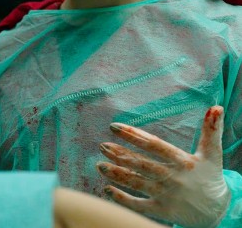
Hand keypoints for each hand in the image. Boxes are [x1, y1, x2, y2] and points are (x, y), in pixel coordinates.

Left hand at [97, 106, 229, 227]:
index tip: (114, 126)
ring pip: (137, 183)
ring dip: (117, 174)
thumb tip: (216, 107)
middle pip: (142, 164)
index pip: (154, 145)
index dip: (133, 135)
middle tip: (102, 146)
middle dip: (120, 154)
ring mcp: (166, 195)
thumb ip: (210, 130)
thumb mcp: (212, 154)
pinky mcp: (162, 211)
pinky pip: (138, 205)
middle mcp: (173, 178)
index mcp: (183, 161)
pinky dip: (122, 199)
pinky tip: (106, 189)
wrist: (218, 211)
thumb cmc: (210, 177)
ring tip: (100, 165)